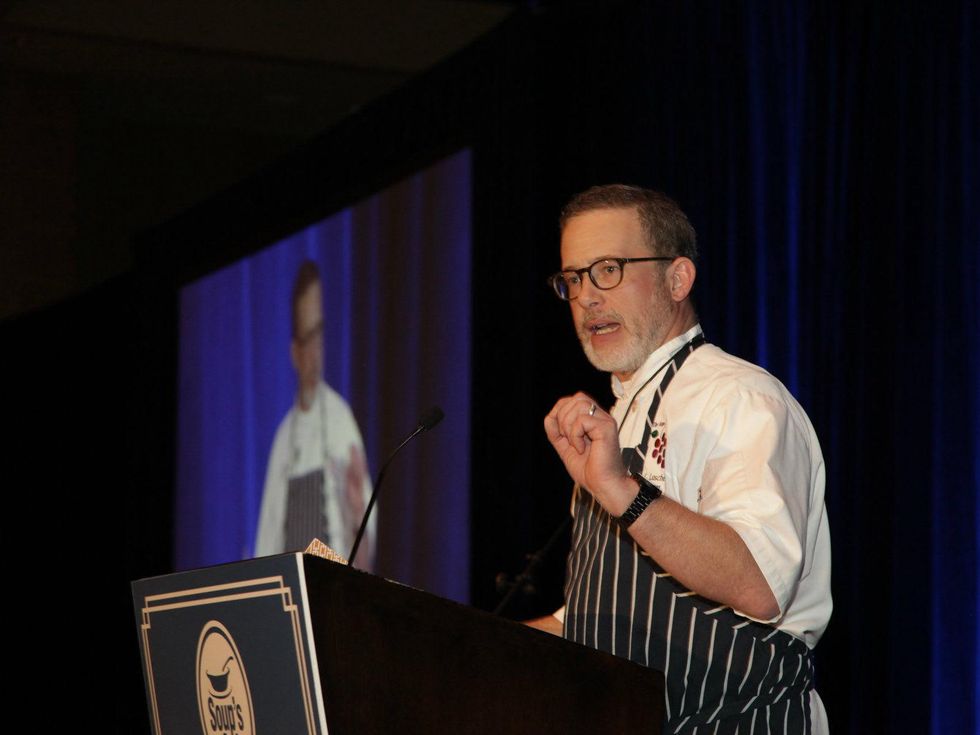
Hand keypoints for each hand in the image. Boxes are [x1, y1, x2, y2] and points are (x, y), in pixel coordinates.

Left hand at [544, 393, 633, 514]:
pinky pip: (583, 420)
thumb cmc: (589, 470)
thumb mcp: (565, 448)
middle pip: (578, 397)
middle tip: (566, 438)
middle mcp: (602, 417)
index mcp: (594, 419)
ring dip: (569, 425)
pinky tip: (581, 448)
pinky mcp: (607, 428)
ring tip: (574, 443)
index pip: (575, 399)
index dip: (561, 410)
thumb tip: (549, 417)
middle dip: (563, 416)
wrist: (603, 486)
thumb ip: (556, 433)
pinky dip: (575, 435)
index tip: (559, 432)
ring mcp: (606, 421)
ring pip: (580, 405)